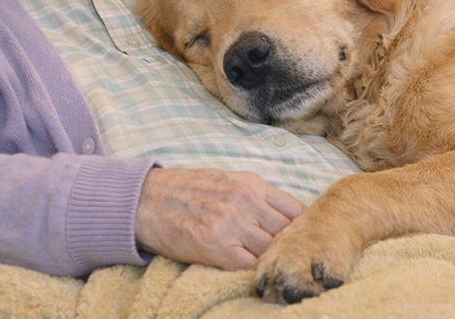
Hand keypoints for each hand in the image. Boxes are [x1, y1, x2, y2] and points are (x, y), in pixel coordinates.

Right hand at [134, 168, 304, 269]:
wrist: (147, 200)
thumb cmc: (188, 191)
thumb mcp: (228, 180)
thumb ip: (258, 196)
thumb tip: (290, 216)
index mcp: (251, 184)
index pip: (296, 209)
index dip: (305, 229)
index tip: (306, 241)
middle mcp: (245, 201)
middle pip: (288, 231)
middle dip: (292, 247)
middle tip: (295, 261)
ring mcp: (232, 224)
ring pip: (271, 250)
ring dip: (274, 261)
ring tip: (276, 269)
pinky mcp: (217, 247)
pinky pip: (250, 265)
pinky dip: (255, 271)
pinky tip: (255, 274)